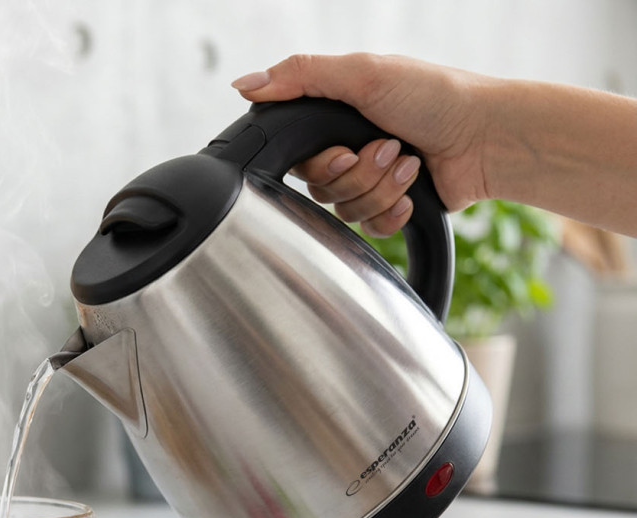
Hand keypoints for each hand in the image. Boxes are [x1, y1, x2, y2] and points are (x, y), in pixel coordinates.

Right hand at [232, 54, 490, 234]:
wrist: (488, 137)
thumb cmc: (435, 96)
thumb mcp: (362, 73)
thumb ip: (299, 76)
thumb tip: (243, 85)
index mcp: (336, 118)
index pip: (297, 158)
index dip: (319, 164)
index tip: (345, 152)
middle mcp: (349, 149)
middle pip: (321, 188)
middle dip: (359, 173)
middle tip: (390, 148)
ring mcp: (371, 181)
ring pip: (346, 211)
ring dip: (382, 188)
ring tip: (410, 162)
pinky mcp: (392, 208)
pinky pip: (371, 230)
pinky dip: (393, 212)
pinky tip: (413, 192)